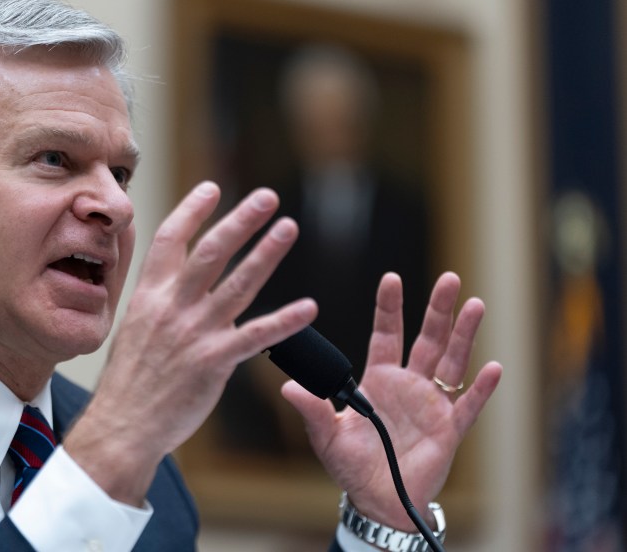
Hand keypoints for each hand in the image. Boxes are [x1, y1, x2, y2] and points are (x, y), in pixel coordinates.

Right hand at [64, 182, 316, 504]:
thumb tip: (178, 279)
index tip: (213, 187)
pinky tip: (308, 307)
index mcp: (149, 295)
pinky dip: (284, 321)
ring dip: (266, 253)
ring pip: (237, 283)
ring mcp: (194, 332)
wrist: (123, 426)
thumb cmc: (129, 381)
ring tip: (288, 228)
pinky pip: (256, 336)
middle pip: (210, 251)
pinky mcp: (214, 361)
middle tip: (267, 197)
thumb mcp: (133, 328)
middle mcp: (171, 306)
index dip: (192, 210)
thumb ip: (159, 301)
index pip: (169, 239)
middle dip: (240, 220)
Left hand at [282, 272, 501, 528]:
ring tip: (475, 305)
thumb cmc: (352, 466)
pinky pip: (468, 405)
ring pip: (452, 362)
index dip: (389, 308)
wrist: (378, 501)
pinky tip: (492, 367)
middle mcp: (409, 385)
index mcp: (379, 380)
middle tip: (449, 278)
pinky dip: (481, 388)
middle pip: (427, 339)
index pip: (386, 334)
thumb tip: (288, 388)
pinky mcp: (449, 429)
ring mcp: (431, 404)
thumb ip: (313, 409)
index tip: (391, 278)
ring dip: (464, 335)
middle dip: (437, 309)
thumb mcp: (327, 436)